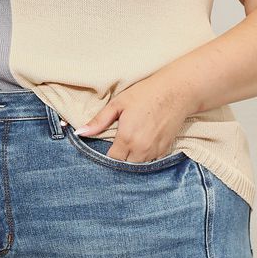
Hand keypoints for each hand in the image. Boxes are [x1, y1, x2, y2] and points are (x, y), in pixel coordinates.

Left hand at [73, 74, 192, 161]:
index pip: (111, 160)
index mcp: (126, 138)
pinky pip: (151, 162)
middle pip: (124, 166)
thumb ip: (98, 121)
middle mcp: (141, 149)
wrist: (177, 92)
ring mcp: (154, 151)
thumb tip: (79, 132)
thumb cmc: (145, 94)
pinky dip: (145, 157)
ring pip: (138, 166)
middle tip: (117, 147)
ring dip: (132, 160)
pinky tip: (143, 145)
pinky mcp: (165, 150)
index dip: (106, 156)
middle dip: (119, 159)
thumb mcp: (118, 104)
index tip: (106, 148)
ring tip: (130, 146)